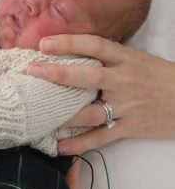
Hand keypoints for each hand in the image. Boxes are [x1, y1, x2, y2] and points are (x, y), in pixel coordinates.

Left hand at [26, 34, 174, 154]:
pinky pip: (102, 137)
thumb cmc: (157, 76)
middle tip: (32, 72)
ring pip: (91, 111)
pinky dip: (80, 143)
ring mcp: (127, 105)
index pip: (94, 45)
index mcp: (125, 58)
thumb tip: (69, 49)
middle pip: (88, 76)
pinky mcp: (131, 127)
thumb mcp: (135, 58)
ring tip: (37, 114)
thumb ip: (107, 56)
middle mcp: (124, 80)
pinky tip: (59, 146)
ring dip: (63, 114)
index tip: (44, 43)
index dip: (69, 42)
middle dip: (58, 74)